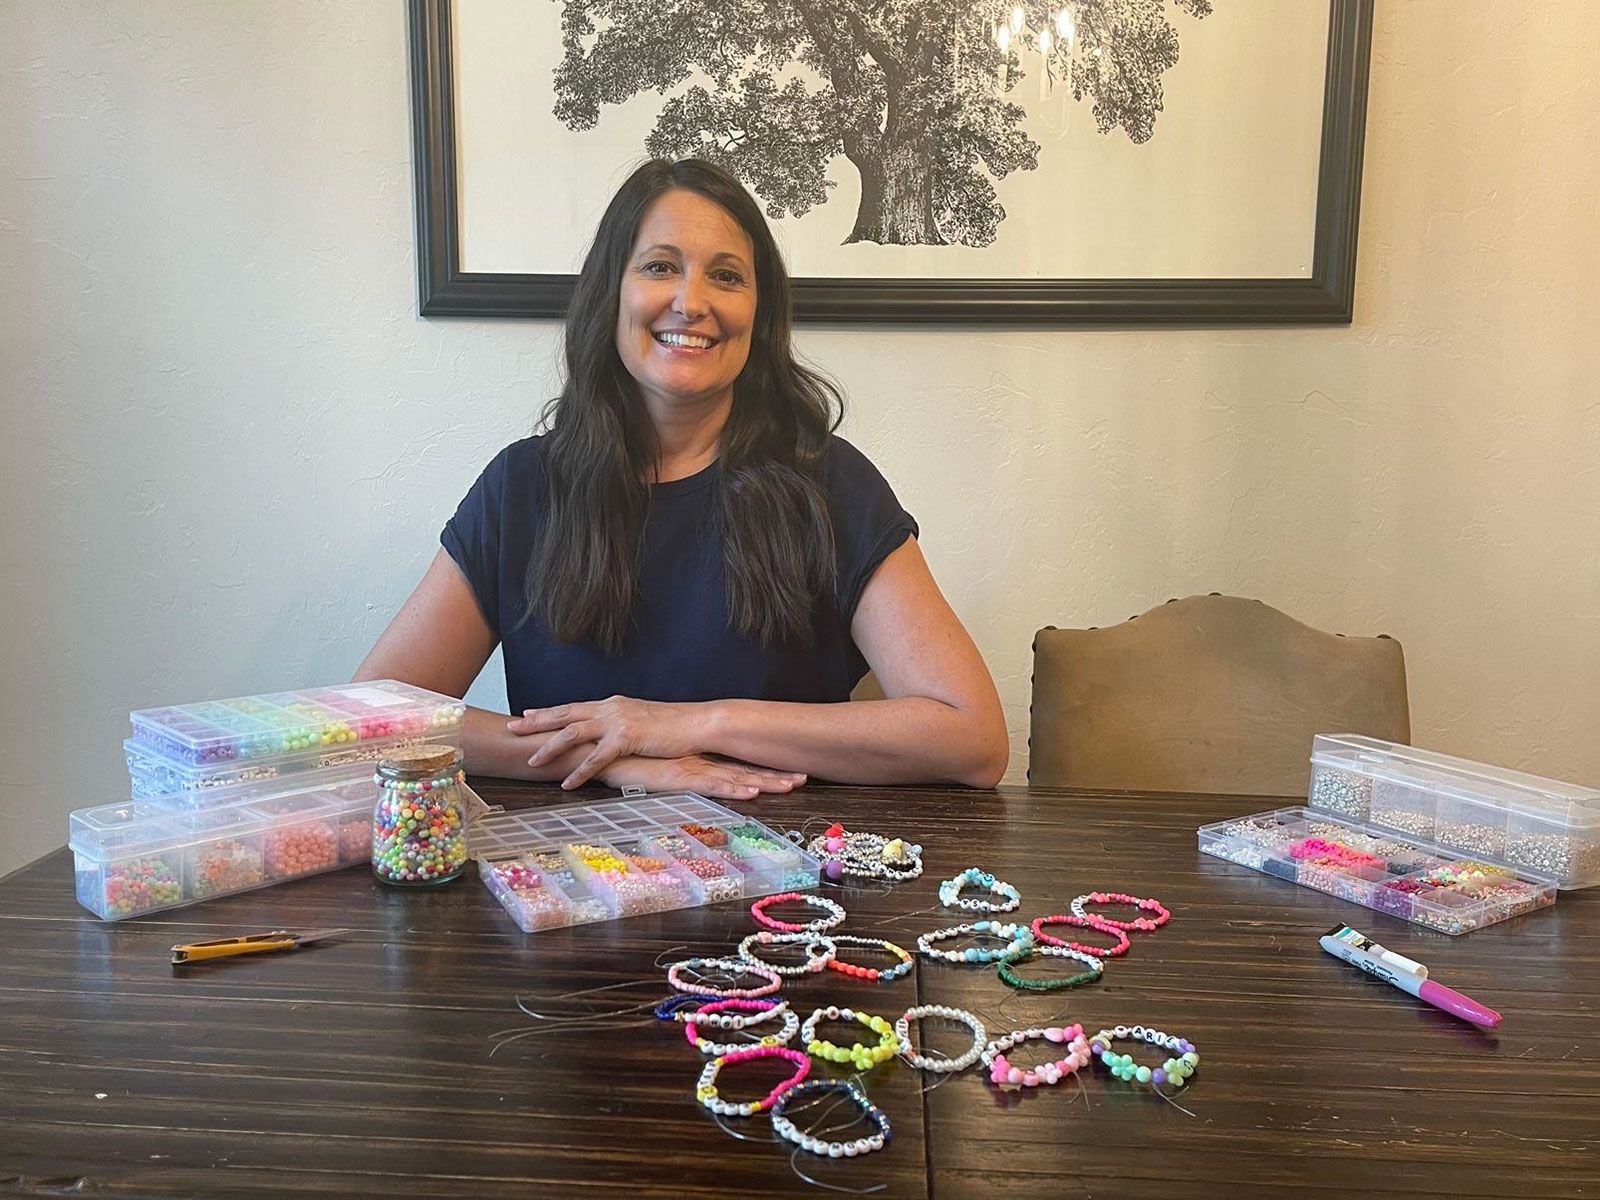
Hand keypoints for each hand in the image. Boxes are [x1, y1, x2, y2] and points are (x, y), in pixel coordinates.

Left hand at [510, 696, 705, 787]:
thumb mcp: (641, 720)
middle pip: (565, 714)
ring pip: (574, 733)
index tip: (527, 714)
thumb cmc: (673, 726)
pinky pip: (596, 757)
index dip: (549, 711)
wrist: (697, 723)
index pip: (574, 707)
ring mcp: (617, 721)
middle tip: (512, 728)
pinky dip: (579, 771)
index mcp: (612, 704)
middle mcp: (610, 708)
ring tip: (531, 759)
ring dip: (550, 747)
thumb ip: (620, 725)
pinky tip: (567, 783)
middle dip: (536, 722)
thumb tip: (608, 734)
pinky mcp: (627, 737)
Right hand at [598, 754, 805, 801]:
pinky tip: (752, 792)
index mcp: (697, 759)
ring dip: (765, 781)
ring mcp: (691, 768)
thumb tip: (690, 780)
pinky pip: (711, 785)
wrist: (598, 752)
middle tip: (806, 776)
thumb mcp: (657, 769)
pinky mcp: (678, 777)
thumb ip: (674, 773)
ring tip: (792, 784)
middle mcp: (700, 761)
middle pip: (745, 769)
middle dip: (776, 774)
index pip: (738, 764)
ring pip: (735, 776)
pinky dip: (733, 789)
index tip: (791, 772)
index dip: (765, 768)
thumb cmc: (624, 762)